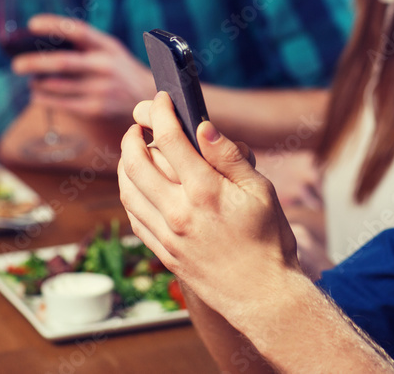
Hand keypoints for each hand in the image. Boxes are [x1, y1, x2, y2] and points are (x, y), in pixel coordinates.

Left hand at [11, 14, 156, 120]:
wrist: (148, 98)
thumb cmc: (119, 70)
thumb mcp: (110, 51)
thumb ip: (84, 46)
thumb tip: (42, 44)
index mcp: (108, 46)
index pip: (78, 31)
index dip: (54, 25)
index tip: (31, 24)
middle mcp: (106, 66)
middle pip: (63, 62)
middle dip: (35, 62)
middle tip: (16, 64)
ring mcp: (102, 89)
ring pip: (58, 85)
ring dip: (38, 83)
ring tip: (30, 80)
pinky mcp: (96, 108)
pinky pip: (63, 104)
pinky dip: (45, 99)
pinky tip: (37, 95)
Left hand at [118, 92, 300, 321]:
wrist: (263, 295)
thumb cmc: (269, 240)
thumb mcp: (260, 190)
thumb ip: (229, 156)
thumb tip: (203, 126)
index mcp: (205, 191)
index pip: (170, 138)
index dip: (161, 111)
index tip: (162, 99)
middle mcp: (179, 212)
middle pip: (136, 162)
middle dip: (133, 135)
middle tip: (139, 122)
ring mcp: (167, 235)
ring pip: (127, 190)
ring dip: (124, 163)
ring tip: (132, 150)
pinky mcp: (164, 252)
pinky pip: (134, 217)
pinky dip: (129, 194)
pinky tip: (137, 186)